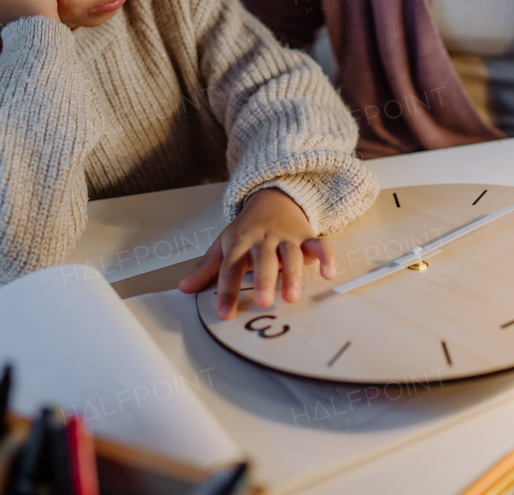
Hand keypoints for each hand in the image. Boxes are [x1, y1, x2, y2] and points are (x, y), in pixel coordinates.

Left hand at [178, 187, 335, 318]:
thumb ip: (206, 268)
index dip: (227, 291)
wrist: (272, 199)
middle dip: (264, 280)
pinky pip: (319, 245)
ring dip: (292, 274)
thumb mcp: (223, 245)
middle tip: (264, 302)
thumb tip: (184, 287)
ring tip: (292, 296)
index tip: (224, 314)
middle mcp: (262, 240)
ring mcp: (286, 238)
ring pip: (290, 254)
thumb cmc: (246, 229)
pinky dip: (326, 257)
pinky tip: (329, 273)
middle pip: (263, 260)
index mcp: (239, 244)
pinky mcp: (306, 237)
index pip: (230, 268)